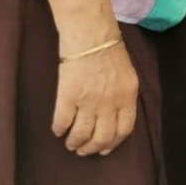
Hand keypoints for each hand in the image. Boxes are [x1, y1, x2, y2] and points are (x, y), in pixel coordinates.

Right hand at [52, 39, 138, 156]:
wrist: (90, 33)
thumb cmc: (108, 49)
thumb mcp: (126, 74)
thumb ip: (123, 95)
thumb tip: (116, 115)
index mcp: (127, 96)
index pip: (124, 129)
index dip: (113, 143)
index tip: (105, 149)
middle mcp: (110, 102)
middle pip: (103, 137)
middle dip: (92, 148)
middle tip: (84, 151)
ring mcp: (89, 101)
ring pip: (82, 134)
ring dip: (75, 143)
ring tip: (70, 144)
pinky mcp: (68, 96)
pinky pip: (62, 121)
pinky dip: (59, 129)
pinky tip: (58, 130)